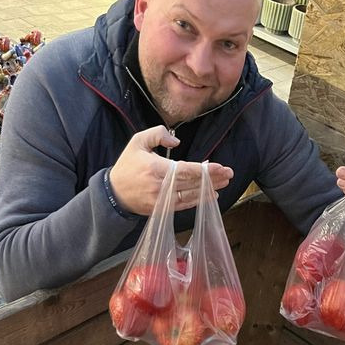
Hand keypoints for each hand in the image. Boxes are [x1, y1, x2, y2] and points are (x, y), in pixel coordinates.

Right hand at [108, 125, 233, 214]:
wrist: (114, 194)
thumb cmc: (128, 165)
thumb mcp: (138, 141)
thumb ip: (158, 134)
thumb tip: (177, 142)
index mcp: (156, 169)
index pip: (186, 170)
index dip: (205, 170)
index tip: (220, 167)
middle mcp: (161, 187)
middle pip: (192, 184)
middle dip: (213, 178)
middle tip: (230, 173)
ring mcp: (163, 201)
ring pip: (192, 196)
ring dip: (210, 189)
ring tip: (225, 182)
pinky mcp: (163, 210)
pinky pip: (185, 205)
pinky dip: (200, 200)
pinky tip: (212, 195)